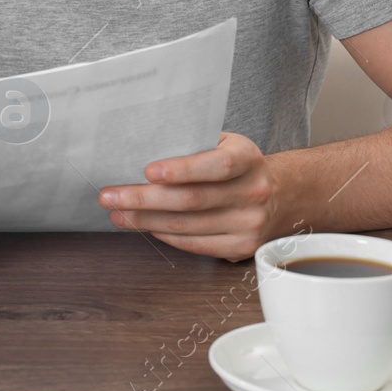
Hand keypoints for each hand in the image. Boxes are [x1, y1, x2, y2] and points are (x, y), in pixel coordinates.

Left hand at [98, 132, 280, 260]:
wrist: (280, 195)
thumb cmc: (237, 165)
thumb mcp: (225, 143)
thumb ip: (193, 143)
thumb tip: (140, 145)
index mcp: (248, 159)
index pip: (218, 165)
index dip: (183, 169)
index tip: (148, 171)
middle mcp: (253, 192)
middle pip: (193, 200)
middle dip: (144, 199)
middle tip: (110, 196)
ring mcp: (249, 224)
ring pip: (188, 226)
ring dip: (146, 221)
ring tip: (117, 214)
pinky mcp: (241, 247)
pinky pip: (195, 245)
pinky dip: (165, 235)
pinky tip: (145, 226)